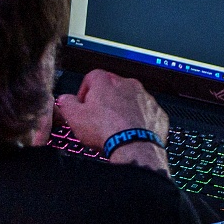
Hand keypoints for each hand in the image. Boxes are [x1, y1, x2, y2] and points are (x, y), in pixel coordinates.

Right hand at [54, 70, 169, 172]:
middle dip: (105, 99)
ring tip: (115, 126)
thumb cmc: (105, 130)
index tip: (83, 104)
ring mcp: (147, 98)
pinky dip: (139, 120)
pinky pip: (146, 113)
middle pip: (113, 87)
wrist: (134, 147)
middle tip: (98, 116)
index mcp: (107, 82)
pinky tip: (131, 132)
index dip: (85, 90)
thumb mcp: (75, 117)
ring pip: (132, 99)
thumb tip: (65, 99)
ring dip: (124, 109)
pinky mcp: (158, 113)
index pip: (92, 76)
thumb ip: (67, 103)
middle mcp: (130, 85)